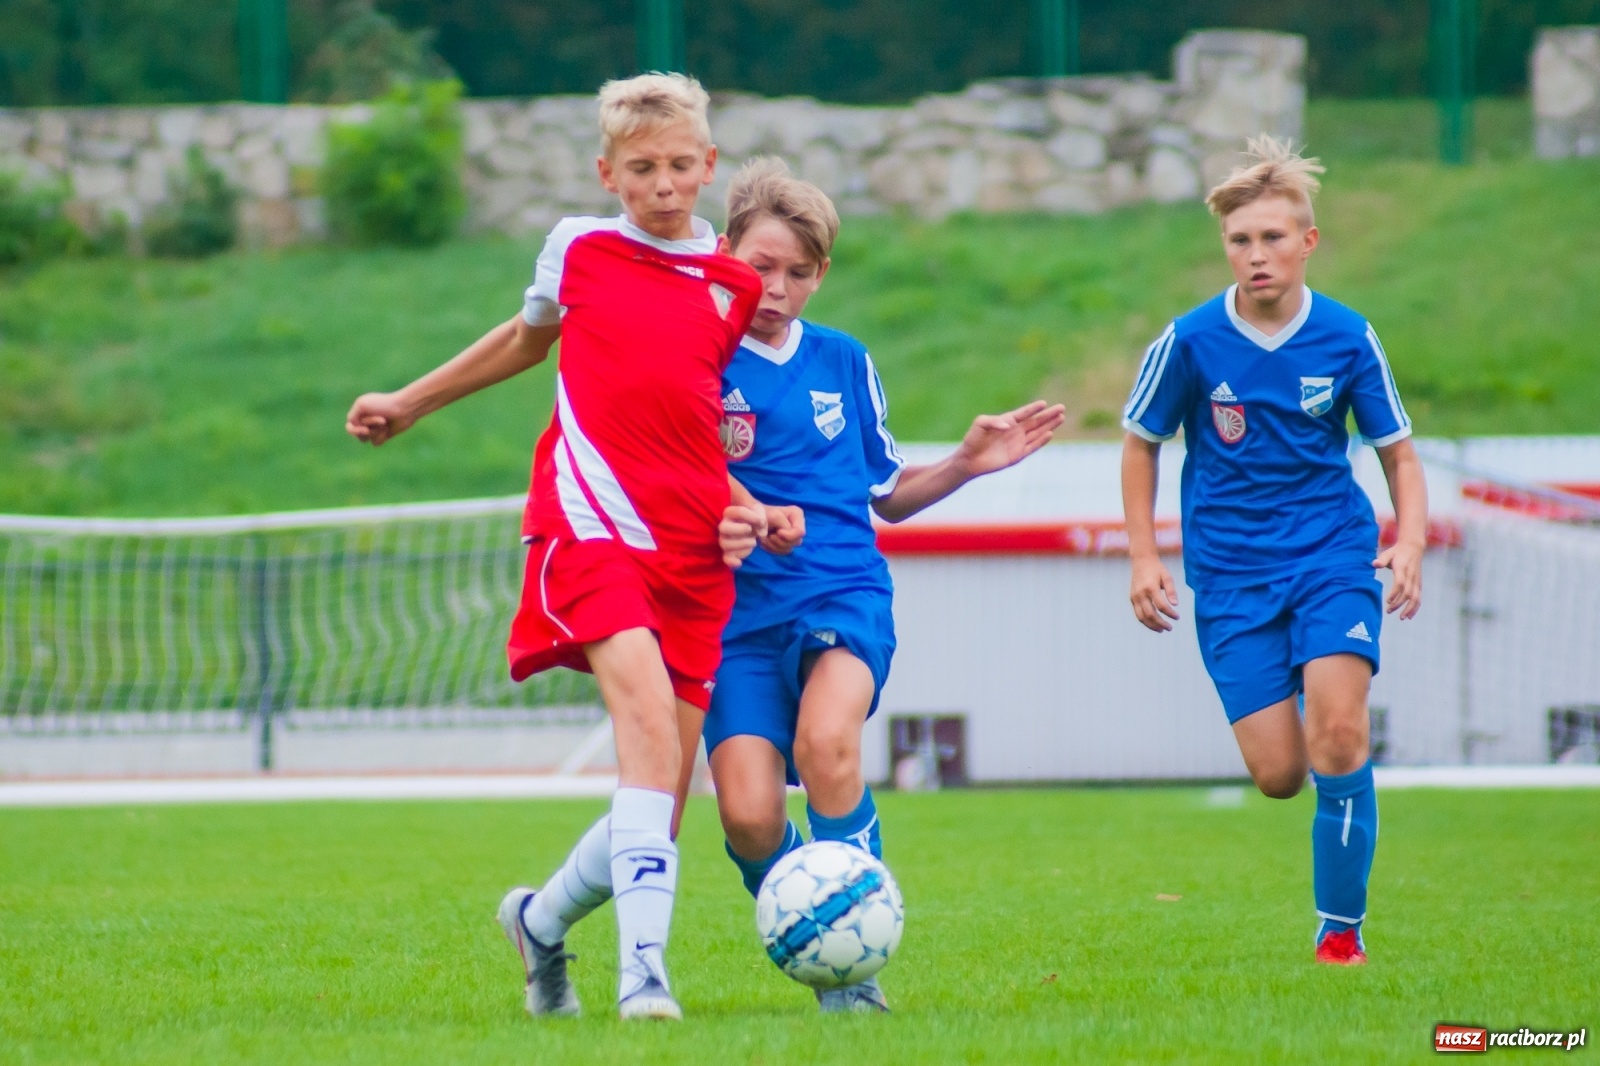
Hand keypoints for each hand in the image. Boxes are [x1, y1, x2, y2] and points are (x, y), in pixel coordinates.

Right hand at [346, 392, 416, 446]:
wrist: (405, 409)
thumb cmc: (384, 404)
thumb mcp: (362, 405)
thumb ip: (351, 416)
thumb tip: (352, 427)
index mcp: (359, 411)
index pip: (350, 425)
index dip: (355, 430)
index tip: (365, 429)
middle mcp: (365, 420)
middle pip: (357, 434)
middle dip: (367, 430)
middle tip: (382, 421)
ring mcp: (374, 428)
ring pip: (365, 439)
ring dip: (375, 432)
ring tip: (385, 423)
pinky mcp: (383, 434)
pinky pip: (376, 443)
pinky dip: (381, 436)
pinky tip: (389, 429)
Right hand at [719, 504, 767, 567]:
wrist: (753, 525)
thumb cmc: (754, 516)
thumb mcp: (759, 510)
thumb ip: (761, 517)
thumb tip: (761, 534)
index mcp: (730, 512)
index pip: (736, 512)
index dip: (751, 516)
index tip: (761, 521)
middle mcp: (724, 525)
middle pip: (722, 528)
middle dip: (739, 529)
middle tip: (750, 530)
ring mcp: (725, 539)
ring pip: (725, 544)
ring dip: (742, 544)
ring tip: (754, 542)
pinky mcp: (728, 551)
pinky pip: (726, 558)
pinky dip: (732, 562)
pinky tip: (740, 563)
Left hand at [760, 505, 804, 554]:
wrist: (751, 520)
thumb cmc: (761, 513)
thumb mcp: (774, 515)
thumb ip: (784, 524)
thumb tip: (785, 535)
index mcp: (797, 514)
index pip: (800, 532)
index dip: (789, 535)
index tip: (777, 532)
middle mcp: (797, 525)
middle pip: (796, 542)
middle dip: (780, 541)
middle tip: (769, 535)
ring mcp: (792, 536)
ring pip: (789, 549)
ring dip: (774, 545)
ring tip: (765, 537)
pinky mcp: (785, 544)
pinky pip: (782, 552)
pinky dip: (771, 549)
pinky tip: (765, 541)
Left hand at [952, 401, 1066, 477]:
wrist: (969, 459)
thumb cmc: (973, 439)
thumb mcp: (980, 424)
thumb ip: (994, 421)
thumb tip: (1009, 425)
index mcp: (1007, 421)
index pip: (1024, 413)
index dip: (1034, 408)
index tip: (1044, 403)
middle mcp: (1015, 431)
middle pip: (1036, 421)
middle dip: (1049, 415)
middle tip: (1062, 408)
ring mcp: (1018, 443)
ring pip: (1037, 433)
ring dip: (1049, 425)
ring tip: (1061, 417)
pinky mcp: (1018, 455)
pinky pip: (1032, 446)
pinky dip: (1041, 441)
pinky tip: (1050, 433)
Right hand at [1130, 555, 1179, 632]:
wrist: (1141, 561)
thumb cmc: (1157, 569)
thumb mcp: (1167, 577)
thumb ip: (1172, 591)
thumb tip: (1176, 605)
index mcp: (1150, 587)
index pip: (1161, 606)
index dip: (1170, 614)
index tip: (1178, 617)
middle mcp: (1141, 594)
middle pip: (1150, 614)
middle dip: (1161, 623)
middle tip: (1170, 628)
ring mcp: (1135, 597)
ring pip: (1142, 617)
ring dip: (1152, 625)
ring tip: (1161, 630)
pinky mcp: (1132, 599)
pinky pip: (1138, 614)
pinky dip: (1145, 621)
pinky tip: (1153, 624)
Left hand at [1374, 540, 1422, 618]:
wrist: (1413, 547)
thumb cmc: (1397, 552)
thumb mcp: (1388, 553)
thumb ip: (1381, 559)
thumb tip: (1374, 564)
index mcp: (1402, 568)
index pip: (1400, 583)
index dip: (1395, 593)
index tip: (1387, 601)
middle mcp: (1411, 576)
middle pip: (1407, 593)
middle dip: (1399, 604)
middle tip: (1388, 611)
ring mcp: (1416, 580)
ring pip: (1416, 597)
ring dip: (1410, 609)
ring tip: (1402, 618)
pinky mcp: (1419, 583)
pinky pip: (1419, 597)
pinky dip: (1416, 607)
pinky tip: (1410, 615)